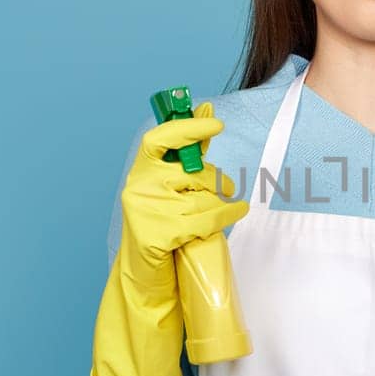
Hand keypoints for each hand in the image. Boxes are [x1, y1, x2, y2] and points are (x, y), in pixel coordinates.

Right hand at [117, 101, 249, 295]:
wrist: (145, 268)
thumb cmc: (164, 219)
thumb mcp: (172, 184)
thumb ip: (190, 149)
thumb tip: (207, 107)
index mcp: (141, 170)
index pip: (159, 139)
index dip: (188, 128)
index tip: (216, 124)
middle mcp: (139, 187)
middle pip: (192, 174)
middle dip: (216, 180)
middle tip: (227, 186)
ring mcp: (146, 212)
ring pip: (202, 200)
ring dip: (222, 204)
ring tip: (229, 207)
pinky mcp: (156, 236)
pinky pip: (203, 221)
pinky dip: (225, 217)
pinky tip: (235, 212)